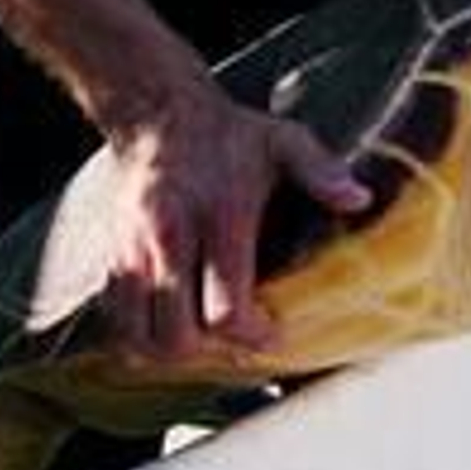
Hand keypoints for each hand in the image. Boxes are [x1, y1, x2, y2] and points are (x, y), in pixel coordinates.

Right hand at [98, 81, 368, 359]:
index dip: (251, 336)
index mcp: (220, 218)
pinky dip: (142, 338)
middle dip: (212, 353)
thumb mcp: (284, 141)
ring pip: (140, 340)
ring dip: (174, 352)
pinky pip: (116, 324)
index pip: (225, 311)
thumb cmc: (232, 136)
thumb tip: (359, 199)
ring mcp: (132, 252)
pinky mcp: (111, 258)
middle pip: (178, 338)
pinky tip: (173, 326)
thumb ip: (321, 170)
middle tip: (239, 341)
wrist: (159, 116)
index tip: (271, 332)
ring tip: (207, 340)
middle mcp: (170, 239)